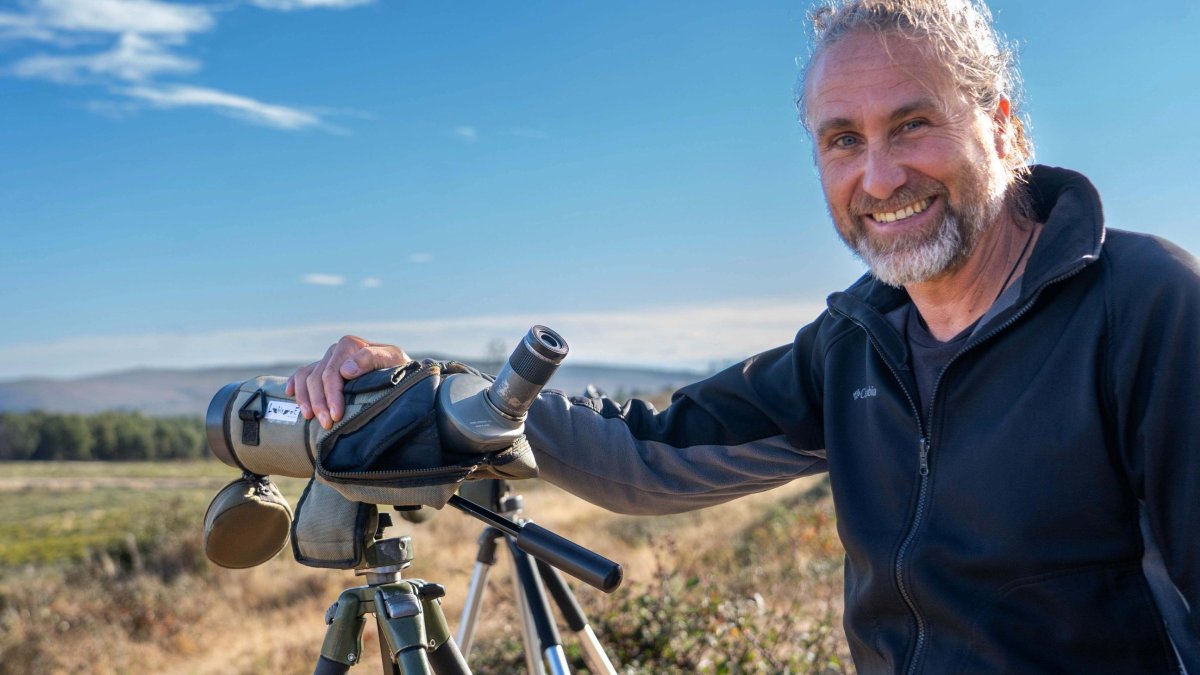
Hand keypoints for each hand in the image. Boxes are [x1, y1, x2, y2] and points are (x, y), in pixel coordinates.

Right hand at [286, 335, 409, 429]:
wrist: (400, 370)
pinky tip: (289, 394)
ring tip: (310, 418)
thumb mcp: (393, 360)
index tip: (336, 415)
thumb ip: (371, 359)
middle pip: (317, 378)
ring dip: (305, 399)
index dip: (331, 395)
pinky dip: (294, 384)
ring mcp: (327, 359)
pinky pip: (301, 374)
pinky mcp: (323, 368)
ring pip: (305, 377)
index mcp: (350, 345)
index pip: (332, 372)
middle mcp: (336, 350)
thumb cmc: (398, 367)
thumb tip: (346, 370)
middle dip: (320, 403)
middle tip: (327, 424)